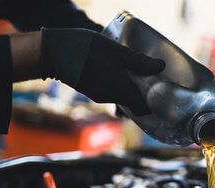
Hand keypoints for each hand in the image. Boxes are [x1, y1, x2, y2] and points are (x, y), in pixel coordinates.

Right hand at [40, 28, 164, 114]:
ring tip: (131, 71)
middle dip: (141, 94)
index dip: (151, 104)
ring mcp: (99, 96)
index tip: (157, 93)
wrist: (54, 54)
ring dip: (128, 88)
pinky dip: (116, 85)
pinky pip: (110, 93)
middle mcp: (111, 98)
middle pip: (132, 104)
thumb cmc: (87, 50)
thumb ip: (139, 61)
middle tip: (147, 78)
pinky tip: (115, 70)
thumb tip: (160, 67)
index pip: (142, 110)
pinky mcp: (91, 91)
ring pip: (121, 97)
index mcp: (121, 90)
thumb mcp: (117, 52)